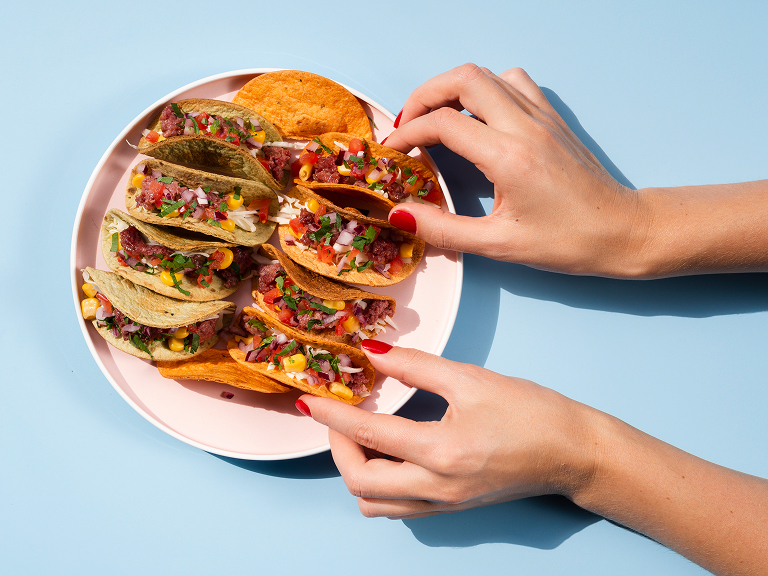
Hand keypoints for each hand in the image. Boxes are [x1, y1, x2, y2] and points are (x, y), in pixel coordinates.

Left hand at [297, 344, 599, 517]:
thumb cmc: (530, 412)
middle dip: (338, 447)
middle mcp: (436, 489)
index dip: (333, 415)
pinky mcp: (450, 508)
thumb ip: (416, 365)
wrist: (572, 452)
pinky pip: (396, 507)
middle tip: (339, 414)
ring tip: (359, 434)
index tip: (309, 399)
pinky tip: (386, 452)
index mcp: (442, 453)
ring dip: (355, 470)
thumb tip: (373, 354)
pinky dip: (378, 483)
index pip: (370, 436)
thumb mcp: (471, 378)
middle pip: (360, 484)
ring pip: (374, 504)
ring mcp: (443, 505)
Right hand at [384, 64, 649, 277]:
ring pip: (488, 74)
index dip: (408, 131)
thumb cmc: (567, 242)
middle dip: (424, 95)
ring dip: (453, 88)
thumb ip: (444, 229)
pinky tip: (478, 116)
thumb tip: (400, 213)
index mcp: (510, 158)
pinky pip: (513, 82)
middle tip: (407, 123)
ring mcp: (542, 117)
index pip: (443, 123)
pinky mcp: (552, 118)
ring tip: (435, 118)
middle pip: (463, 78)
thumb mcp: (499, 245)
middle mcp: (525, 126)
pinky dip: (486, 88)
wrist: (622, 231)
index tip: (392, 150)